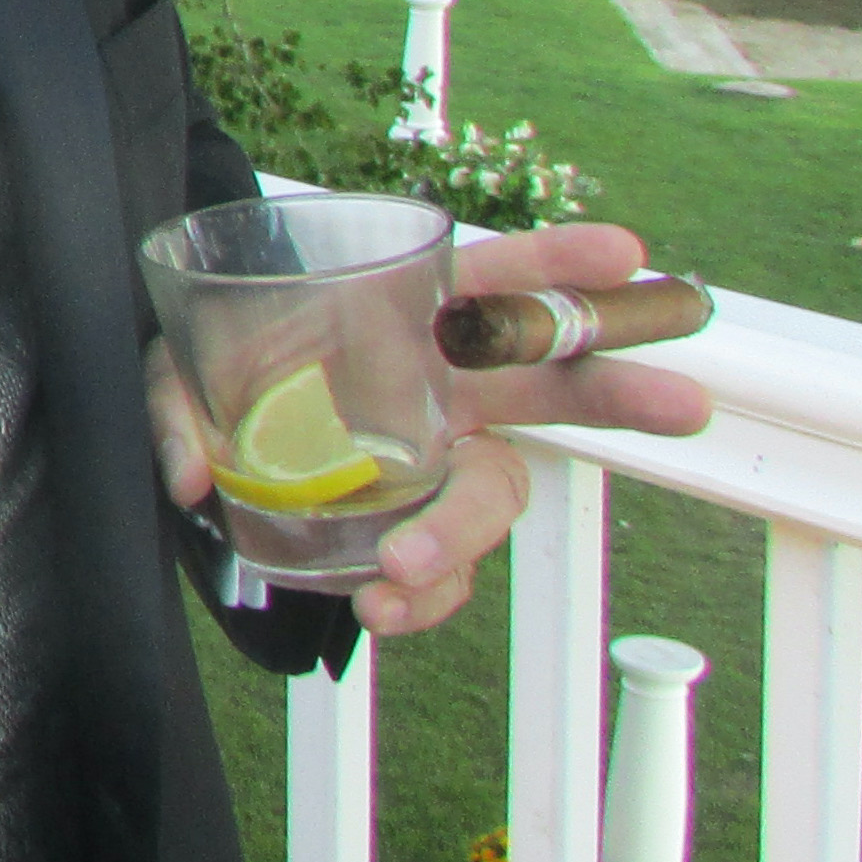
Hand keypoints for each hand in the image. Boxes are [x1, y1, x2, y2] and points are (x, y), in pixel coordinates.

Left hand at [146, 220, 710, 636]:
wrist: (198, 437)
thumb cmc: (206, 371)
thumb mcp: (175, 365)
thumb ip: (181, 406)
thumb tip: (194, 475)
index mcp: (402, 315)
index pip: (495, 277)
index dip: (558, 262)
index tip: (625, 252)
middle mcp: (437, 386)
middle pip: (547, 387)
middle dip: (618, 393)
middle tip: (685, 404)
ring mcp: (434, 460)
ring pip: (495, 494)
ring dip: (463, 537)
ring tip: (406, 568)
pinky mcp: (408, 525)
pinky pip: (441, 566)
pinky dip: (423, 593)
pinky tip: (381, 609)